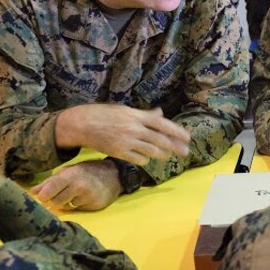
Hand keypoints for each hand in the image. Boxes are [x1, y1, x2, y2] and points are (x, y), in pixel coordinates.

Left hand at [32, 160, 121, 211]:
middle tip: (58, 195)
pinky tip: (83, 198)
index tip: (42, 197)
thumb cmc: (87, 171)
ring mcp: (87, 196)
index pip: (49, 190)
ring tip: (72, 195)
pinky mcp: (94, 205)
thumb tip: (33, 191)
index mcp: (69, 175)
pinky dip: (77, 205)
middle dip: (53, 201)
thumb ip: (50, 181)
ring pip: (66, 207)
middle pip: (55, 202)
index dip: (43, 196)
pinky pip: (77, 209)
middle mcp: (78, 186)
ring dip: (66, 203)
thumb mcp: (68, 171)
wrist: (114, 175)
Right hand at [55, 104, 189, 164]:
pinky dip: (145, 159)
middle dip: (175, 147)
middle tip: (185, 152)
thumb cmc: (104, 114)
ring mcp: (126, 141)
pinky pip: (139, 159)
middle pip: (160, 140)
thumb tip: (160, 113)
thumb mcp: (125, 110)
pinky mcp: (119, 152)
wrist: (81, 124)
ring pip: (152, 151)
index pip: (161, 123)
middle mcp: (133, 128)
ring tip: (167, 155)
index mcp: (136, 115)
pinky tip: (147, 158)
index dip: (176, 131)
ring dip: (162, 154)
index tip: (187, 137)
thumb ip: (144, 114)